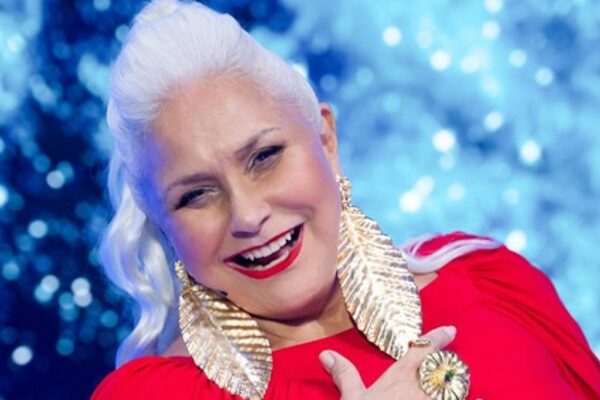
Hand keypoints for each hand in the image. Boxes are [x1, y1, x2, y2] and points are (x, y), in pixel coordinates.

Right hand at [319, 326, 456, 399]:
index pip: (422, 349)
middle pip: (446, 369)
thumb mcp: (352, 399)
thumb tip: (326, 354)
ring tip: (470, 388)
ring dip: (461, 388)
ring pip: (458, 390)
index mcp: (401, 377)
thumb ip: (345, 374)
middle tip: (456, 366)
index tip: (451, 330)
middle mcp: (423, 388)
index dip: (438, 338)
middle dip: (451, 368)